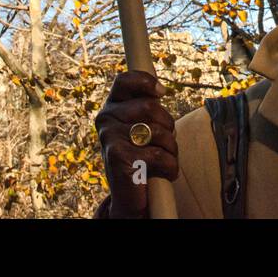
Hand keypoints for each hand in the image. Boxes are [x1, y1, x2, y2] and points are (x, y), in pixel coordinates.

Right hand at [95, 70, 178, 217]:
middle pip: (150, 107)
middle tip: (165, 141)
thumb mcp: (142, 126)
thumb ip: (147, 106)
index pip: (125, 80)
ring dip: (171, 148)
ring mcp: (110, 137)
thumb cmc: (141, 155)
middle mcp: (106, 118)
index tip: (161, 93)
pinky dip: (170, 166)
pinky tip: (163, 172)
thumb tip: (161, 90)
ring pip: (158, 131)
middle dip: (168, 125)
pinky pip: (159, 155)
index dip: (146, 82)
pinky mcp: (118, 157)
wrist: (130, 195)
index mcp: (112, 106)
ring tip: (163, 159)